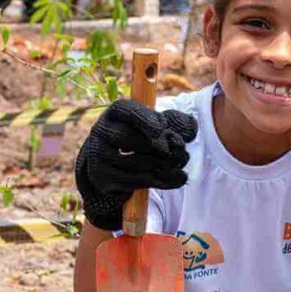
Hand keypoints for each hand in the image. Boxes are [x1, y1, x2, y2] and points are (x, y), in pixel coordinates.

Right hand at [75, 100, 197, 230]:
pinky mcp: (104, 179)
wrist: (118, 166)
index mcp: (115, 113)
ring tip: (180, 163)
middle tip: (179, 151)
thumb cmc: (144, 138)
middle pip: (127, 138)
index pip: (125, 110)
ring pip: (132, 162)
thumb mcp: (159, 125)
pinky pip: (133, 181)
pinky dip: (158, 180)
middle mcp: (101, 131)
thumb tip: (192, 126)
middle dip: (158, 146)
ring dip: (161, 165)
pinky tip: (176, 178)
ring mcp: (98, 157)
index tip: (163, 128)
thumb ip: (177, 122)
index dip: (145, 119)